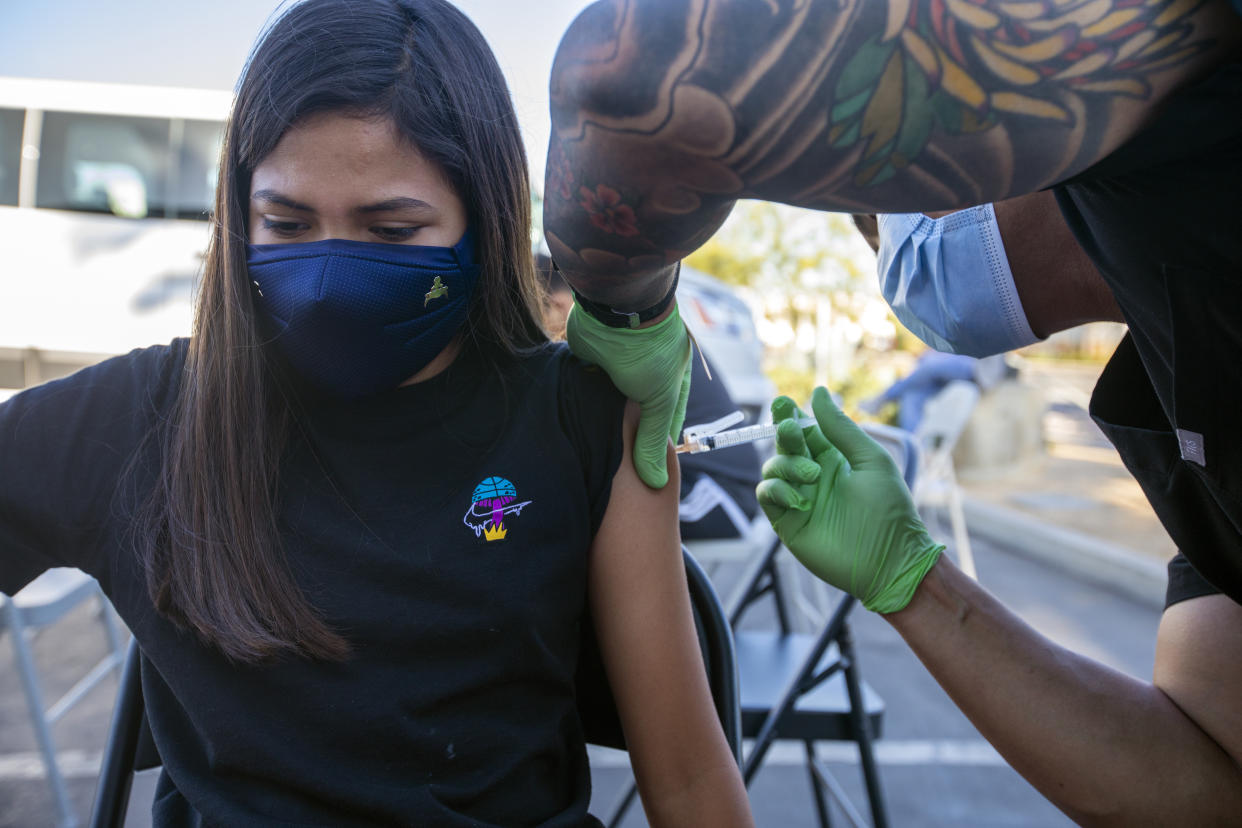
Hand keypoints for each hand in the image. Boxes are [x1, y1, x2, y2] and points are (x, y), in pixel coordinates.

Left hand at [566, 301, 691, 488]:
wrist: (615, 308)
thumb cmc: (649, 352)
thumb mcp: (659, 401)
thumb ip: (653, 441)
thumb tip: (656, 485)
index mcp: (670, 385)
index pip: (665, 427)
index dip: (656, 450)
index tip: (642, 478)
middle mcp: (644, 378)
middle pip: (633, 418)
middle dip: (624, 440)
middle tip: (609, 473)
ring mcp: (616, 370)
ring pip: (606, 407)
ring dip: (599, 424)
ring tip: (587, 457)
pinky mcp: (590, 362)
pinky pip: (584, 390)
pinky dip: (579, 405)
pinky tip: (570, 429)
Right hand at [756, 387, 942, 613]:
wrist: (889, 560)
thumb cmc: (889, 510)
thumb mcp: (870, 460)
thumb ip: (841, 429)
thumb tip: (818, 392)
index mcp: (835, 461)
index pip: (806, 433)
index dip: (792, 416)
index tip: (783, 403)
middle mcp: (813, 478)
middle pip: (785, 447)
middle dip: (784, 433)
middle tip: (790, 428)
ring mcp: (799, 499)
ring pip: (773, 469)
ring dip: (787, 465)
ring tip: (812, 476)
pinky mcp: (787, 522)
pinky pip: (768, 495)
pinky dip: (776, 489)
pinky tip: (798, 497)